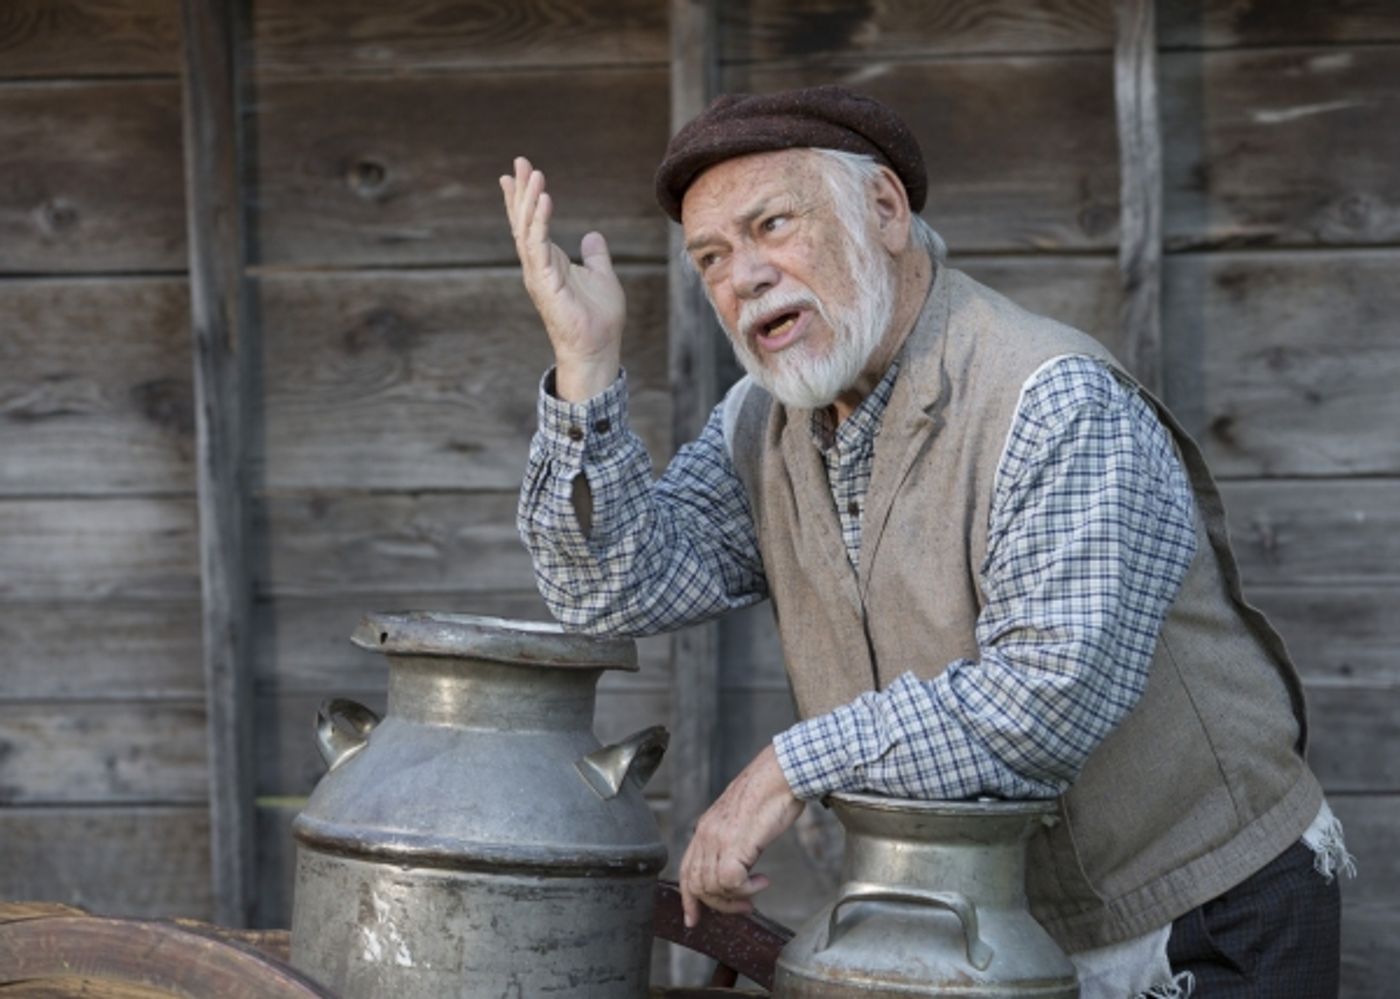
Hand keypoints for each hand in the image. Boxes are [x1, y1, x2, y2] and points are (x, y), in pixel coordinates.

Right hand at [500, 156, 624, 401]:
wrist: (598, 347)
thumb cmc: (598, 318)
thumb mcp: (602, 275)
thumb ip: (596, 255)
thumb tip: (593, 236)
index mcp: (549, 262)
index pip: (532, 224)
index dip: (525, 199)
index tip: (519, 173)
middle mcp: (538, 265)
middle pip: (523, 221)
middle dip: (520, 191)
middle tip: (518, 161)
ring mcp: (538, 273)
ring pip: (527, 229)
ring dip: (529, 199)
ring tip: (532, 173)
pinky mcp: (545, 281)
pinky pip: (538, 245)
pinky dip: (540, 221)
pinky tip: (545, 199)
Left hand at [679, 744, 804, 927]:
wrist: (782, 772)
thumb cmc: (770, 792)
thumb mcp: (741, 818)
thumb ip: (732, 840)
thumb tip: (737, 866)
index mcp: (706, 827)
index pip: (687, 871)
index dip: (688, 899)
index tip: (694, 918)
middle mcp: (706, 833)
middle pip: (697, 885)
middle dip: (719, 905)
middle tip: (743, 907)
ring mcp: (719, 838)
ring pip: (713, 887)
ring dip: (737, 898)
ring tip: (757, 889)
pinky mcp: (736, 843)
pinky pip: (731, 882)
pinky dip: (747, 889)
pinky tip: (762, 880)